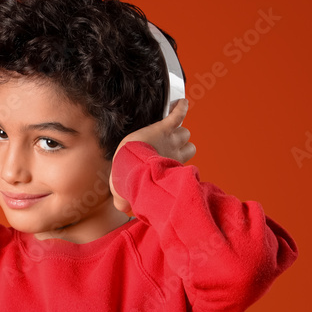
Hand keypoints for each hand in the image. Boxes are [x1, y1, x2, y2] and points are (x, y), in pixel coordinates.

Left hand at [109, 99, 195, 213]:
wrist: (128, 165)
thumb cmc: (128, 180)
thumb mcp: (125, 193)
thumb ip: (124, 200)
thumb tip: (122, 209)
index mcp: (167, 167)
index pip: (182, 163)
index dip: (177, 161)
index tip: (170, 162)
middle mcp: (173, 153)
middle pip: (189, 146)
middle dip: (182, 145)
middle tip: (172, 143)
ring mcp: (170, 139)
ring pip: (185, 132)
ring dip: (179, 129)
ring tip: (175, 123)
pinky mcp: (163, 127)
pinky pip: (178, 115)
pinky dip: (181, 108)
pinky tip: (182, 102)